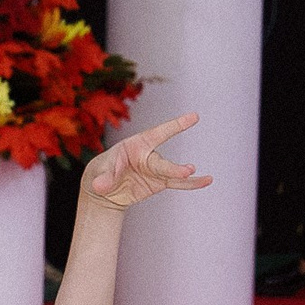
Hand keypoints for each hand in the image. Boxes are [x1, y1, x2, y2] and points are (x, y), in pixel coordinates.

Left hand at [83, 111, 210, 209]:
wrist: (105, 187)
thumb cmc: (101, 172)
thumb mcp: (98, 174)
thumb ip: (102, 179)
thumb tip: (100, 186)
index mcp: (135, 146)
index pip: (157, 134)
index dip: (176, 125)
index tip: (194, 116)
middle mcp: (148, 155)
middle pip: (162, 163)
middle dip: (173, 168)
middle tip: (188, 170)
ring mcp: (155, 169)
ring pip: (172, 173)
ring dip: (184, 176)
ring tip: (204, 179)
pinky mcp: (160, 181)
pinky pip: (178, 183)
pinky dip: (192, 183)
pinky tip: (207, 181)